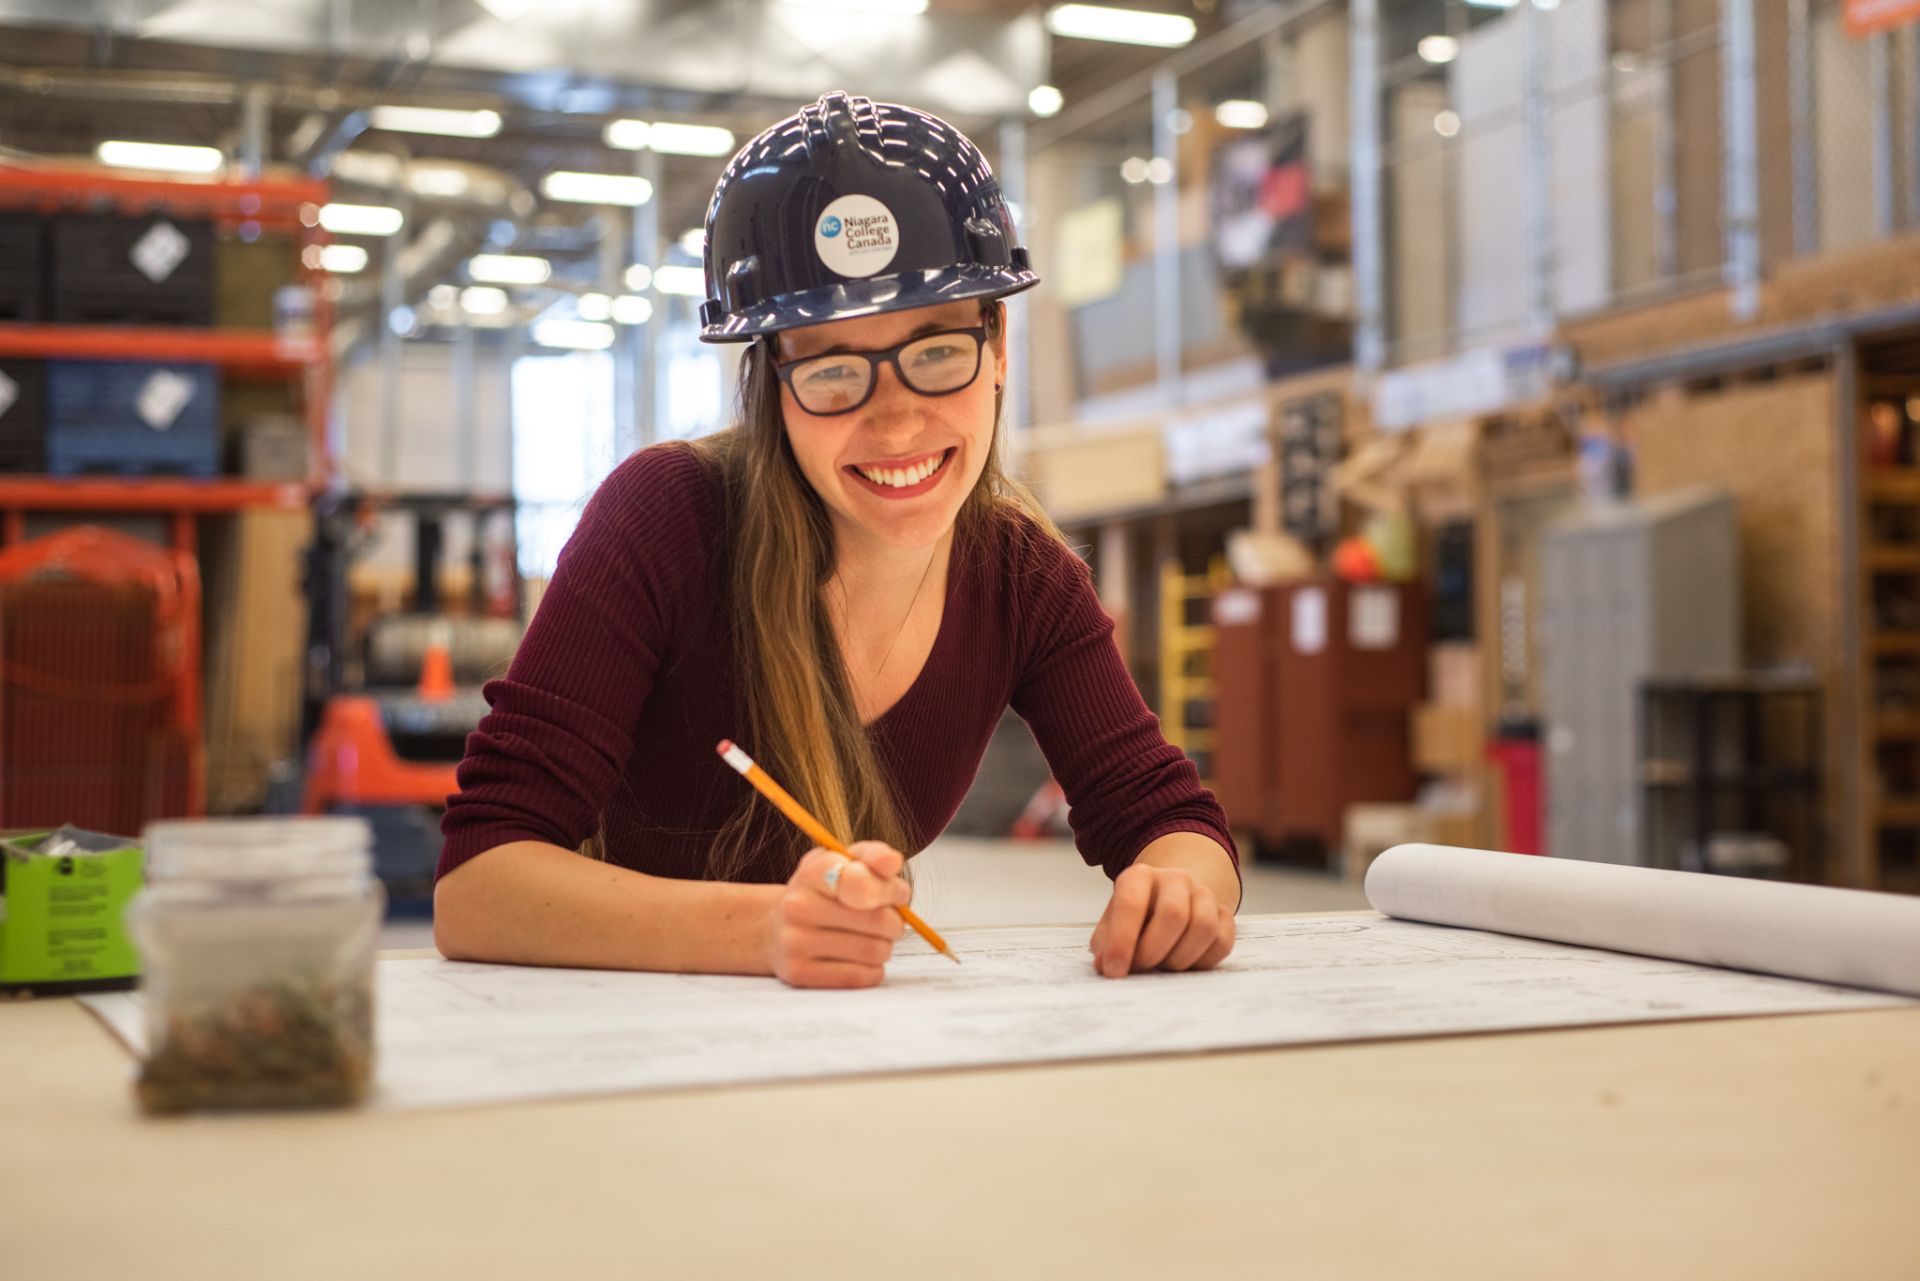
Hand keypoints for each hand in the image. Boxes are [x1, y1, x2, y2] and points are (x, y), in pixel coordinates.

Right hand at [766, 842, 910, 988]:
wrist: (775, 929)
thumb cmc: (822, 894)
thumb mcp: (843, 863)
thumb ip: (873, 856)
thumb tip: (892, 862)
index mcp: (813, 871)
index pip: (861, 881)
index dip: (890, 890)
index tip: (896, 894)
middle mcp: (798, 905)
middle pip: (879, 920)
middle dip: (894, 922)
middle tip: (887, 920)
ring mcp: (795, 941)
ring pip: (874, 951)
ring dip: (885, 947)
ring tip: (871, 939)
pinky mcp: (799, 973)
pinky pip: (861, 977)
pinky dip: (872, 970)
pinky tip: (860, 959)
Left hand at [1088, 863, 1234, 978]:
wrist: (1171, 898)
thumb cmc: (1136, 916)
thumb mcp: (1112, 924)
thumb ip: (1105, 944)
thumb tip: (1106, 966)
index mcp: (1140, 876)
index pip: (1131, 904)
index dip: (1122, 940)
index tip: (1115, 970)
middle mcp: (1175, 879)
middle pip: (1173, 914)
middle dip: (1153, 950)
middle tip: (1141, 968)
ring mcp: (1204, 894)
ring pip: (1203, 928)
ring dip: (1180, 958)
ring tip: (1163, 965)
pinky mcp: (1224, 914)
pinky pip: (1222, 943)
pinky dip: (1202, 962)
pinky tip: (1185, 963)